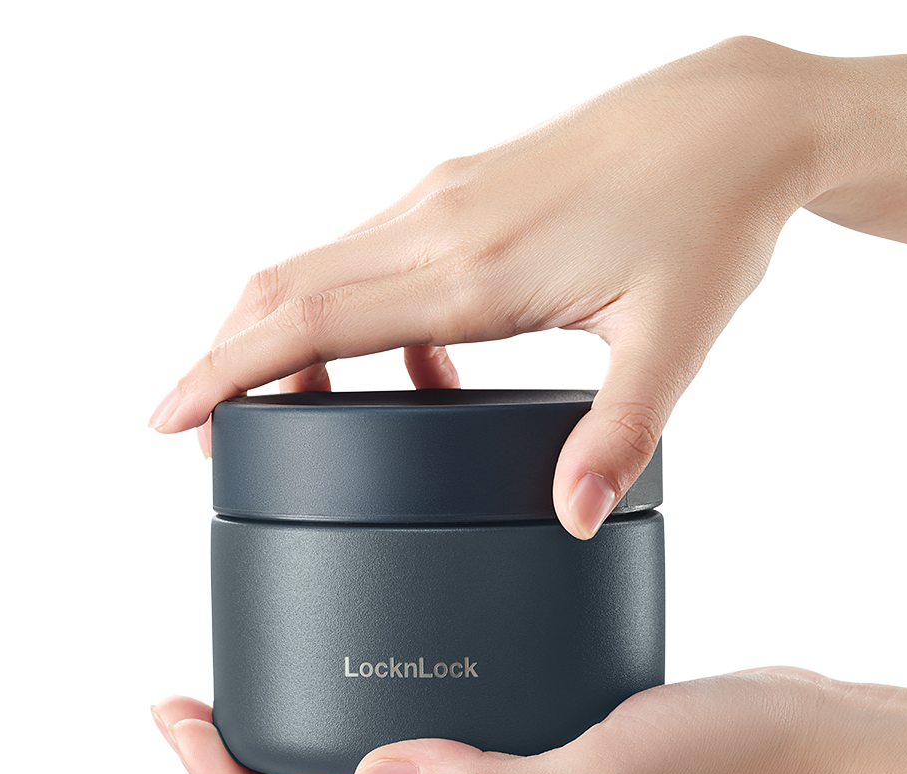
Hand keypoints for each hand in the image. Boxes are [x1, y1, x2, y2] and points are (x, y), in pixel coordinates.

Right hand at [148, 36, 906, 537]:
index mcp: (472, 267)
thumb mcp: (671, 342)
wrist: (736, 121)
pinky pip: (372, 258)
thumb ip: (615, 438)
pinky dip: (353, 317)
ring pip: (318, 267)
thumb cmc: (709, 218)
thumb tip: (572, 518)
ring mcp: (444, 198)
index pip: (308, 319)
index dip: (225, 370)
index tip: (169, 417)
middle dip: (228, 361)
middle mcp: (437, 222)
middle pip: (285, 289)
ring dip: (282, 335)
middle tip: (203, 434)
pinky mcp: (461, 193)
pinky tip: (409, 374)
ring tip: (286, 412)